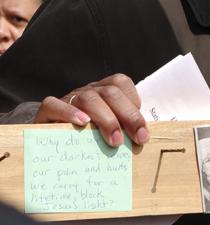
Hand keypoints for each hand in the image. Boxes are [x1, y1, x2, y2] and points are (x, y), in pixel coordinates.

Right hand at [34, 73, 148, 146]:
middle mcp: (89, 91)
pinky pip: (55, 104)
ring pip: (89, 98)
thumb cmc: (92, 136)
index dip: (134, 105)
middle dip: (128, 117)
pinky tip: (82, 123)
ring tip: (114, 141)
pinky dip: (69, 113)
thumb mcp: (112, 130)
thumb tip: (145, 140)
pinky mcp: (49, 109)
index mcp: (106, 91)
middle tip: (136, 140)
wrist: (53, 138)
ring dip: (106, 119)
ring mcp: (69, 98)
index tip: (143, 132)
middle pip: (111, 93)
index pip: (122, 84)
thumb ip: (127, 130)